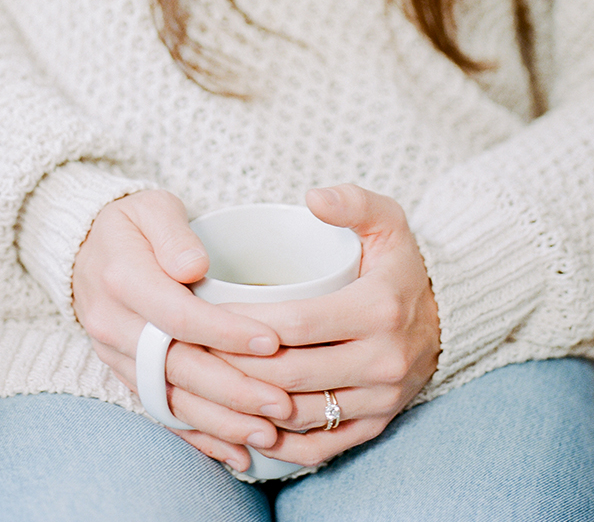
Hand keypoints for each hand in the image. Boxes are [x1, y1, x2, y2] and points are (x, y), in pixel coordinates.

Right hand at [72, 190, 291, 471]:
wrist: (86, 247)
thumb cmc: (132, 222)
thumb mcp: (151, 207)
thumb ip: (173, 234)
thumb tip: (193, 266)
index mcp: (122, 278)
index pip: (177, 314)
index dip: (225, 332)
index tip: (271, 341)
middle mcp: (113, 323)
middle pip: (176, 365)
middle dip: (232, 389)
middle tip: (282, 403)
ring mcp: (115, 354)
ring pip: (169, 397)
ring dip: (220, 421)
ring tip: (267, 433)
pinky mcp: (124, 372)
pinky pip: (160, 410)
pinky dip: (198, 435)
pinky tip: (236, 452)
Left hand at [213, 184, 439, 468]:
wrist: (448, 314)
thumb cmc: (401, 263)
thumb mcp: (388, 220)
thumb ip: (352, 202)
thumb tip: (311, 197)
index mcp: (380, 308)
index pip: (296, 323)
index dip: (246, 323)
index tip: (208, 313)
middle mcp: (384, 360)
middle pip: (291, 373)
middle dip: (236, 365)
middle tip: (195, 351)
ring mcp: (382, 398)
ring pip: (300, 413)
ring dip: (249, 406)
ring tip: (209, 384)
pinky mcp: (378, 423)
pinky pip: (321, 446)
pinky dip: (279, 444)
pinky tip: (246, 427)